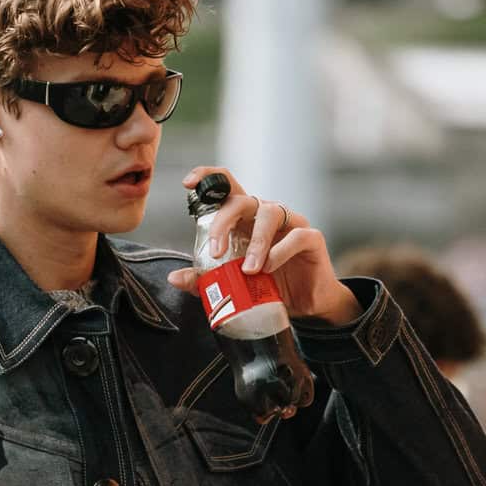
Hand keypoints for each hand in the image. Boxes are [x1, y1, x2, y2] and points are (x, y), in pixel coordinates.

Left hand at [167, 168, 360, 325]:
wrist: (305, 307)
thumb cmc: (269, 288)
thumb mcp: (232, 286)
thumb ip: (204, 280)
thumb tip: (174, 278)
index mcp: (245, 220)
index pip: (226, 187)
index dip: (208, 178)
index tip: (188, 183)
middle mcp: (265, 215)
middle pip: (241, 200)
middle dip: (223, 222)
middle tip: (215, 252)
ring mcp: (290, 223)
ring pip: (269, 214)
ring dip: (255, 242)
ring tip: (249, 270)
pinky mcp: (311, 238)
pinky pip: (296, 236)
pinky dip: (279, 252)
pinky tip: (270, 269)